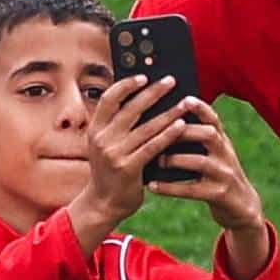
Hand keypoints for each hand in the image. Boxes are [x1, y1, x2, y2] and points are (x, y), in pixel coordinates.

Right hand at [68, 76, 189, 246]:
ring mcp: (114, 154)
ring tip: (185, 103)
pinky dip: (168, 134)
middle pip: (131, 109)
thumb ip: (118, 127)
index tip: (144, 76)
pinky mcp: (128, 168)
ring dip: (168, 113)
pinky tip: (181, 126)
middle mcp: (102, 139)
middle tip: (171, 81)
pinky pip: (152, 146)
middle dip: (153, 92)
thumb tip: (144, 101)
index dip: (127, 84)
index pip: (109, 99)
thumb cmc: (111, 171)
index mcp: (95, 129)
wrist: (104, 204)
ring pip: (146, 127)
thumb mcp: (106, 146)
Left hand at [147, 99, 269, 279]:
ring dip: (176, 159)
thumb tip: (165, 123)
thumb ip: (199, 140)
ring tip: (157, 160)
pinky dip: (170, 188)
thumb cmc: (218, 176)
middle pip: (209, 135)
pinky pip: (192, 190)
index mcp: (223, 142)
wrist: (241, 207)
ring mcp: (224, 175)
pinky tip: (152, 186)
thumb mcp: (215, 155)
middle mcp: (226, 154)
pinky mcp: (219, 195)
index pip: (214, 119)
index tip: (184, 98)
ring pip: (200, 162)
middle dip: (186, 130)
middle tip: (162, 130)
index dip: (201, 108)